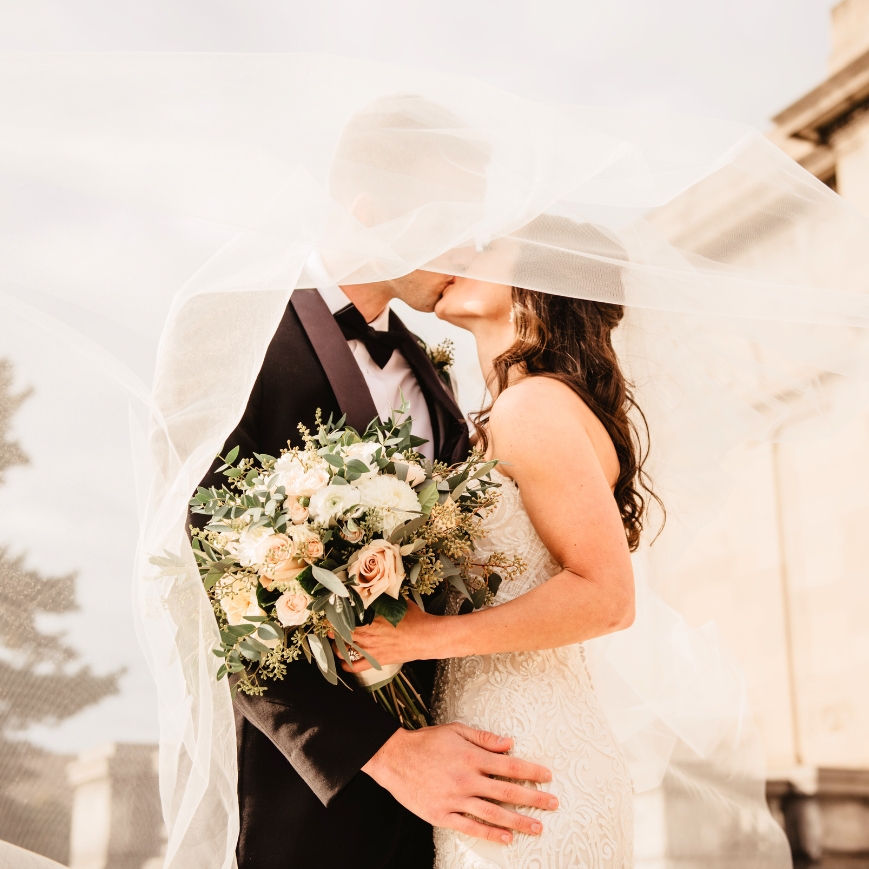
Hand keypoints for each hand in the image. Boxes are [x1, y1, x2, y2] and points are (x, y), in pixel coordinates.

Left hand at [338, 601, 434, 672]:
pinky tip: (343, 661)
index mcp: (370, 619)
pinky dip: (346, 665)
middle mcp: (367, 635)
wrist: (426, 638)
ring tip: (334, 642)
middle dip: (332, 630)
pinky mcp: (376, 660)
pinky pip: (355, 666)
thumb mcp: (399, 602)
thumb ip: (386, 598)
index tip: (332, 613)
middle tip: (330, 627)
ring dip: (336, 646)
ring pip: (344, 650)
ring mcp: (370, 649)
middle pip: (340, 633)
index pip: (345, 617)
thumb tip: (380, 589)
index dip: (334, 616)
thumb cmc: (415, 619)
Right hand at [361, 721, 557, 843]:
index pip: (509, 765)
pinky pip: (470, 827)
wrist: (393, 758)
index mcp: (471, 757)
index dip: (531, 771)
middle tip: (553, 804)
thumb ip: (484, 739)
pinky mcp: (442, 815)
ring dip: (518, 821)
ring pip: (493, 813)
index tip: (548, 776)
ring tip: (537, 827)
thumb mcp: (455, 730)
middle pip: (507, 792)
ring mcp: (454, 799)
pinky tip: (506, 838)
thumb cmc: (426, 741)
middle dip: (533, 798)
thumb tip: (510, 744)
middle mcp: (466, 780)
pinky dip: (490, 833)